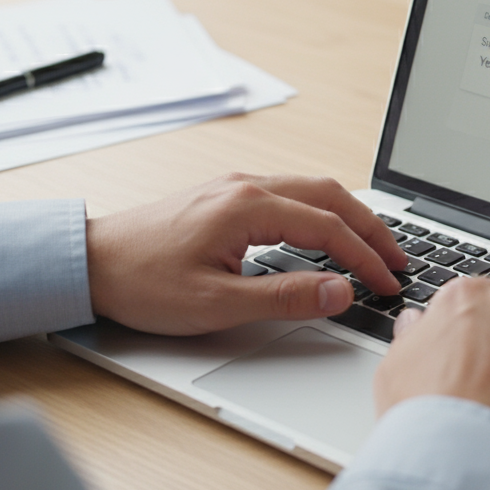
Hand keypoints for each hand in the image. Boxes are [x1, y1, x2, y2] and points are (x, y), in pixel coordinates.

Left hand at [85, 173, 407, 335]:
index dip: (366, 257)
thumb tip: (340, 290)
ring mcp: (235, 187)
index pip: (329, 227)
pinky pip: (290, 193)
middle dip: (372, 227)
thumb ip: (285, 297)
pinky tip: (327, 233)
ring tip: (373, 246)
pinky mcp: (225, 195)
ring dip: (349, 215)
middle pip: (331, 195)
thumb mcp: (217, 303)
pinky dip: (322, 211)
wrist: (90, 262)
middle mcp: (246, 186)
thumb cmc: (142, 283)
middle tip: (398, 259)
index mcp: (248, 207)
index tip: (387, 282)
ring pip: (312, 188)